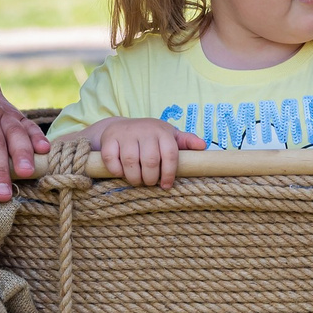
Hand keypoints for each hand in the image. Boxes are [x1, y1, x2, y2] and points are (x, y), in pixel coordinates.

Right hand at [86, 118, 202, 188]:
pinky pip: (112, 159)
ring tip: (137, 181)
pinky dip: (116, 171)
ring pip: (130, 161)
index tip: (165, 186)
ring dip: (134, 177)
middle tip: (149, 183)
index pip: (170, 154)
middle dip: (150, 178)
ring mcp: (126, 133)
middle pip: (150, 161)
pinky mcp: (109, 138)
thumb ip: (186, 141)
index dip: (169, 173)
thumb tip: (203, 146)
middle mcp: (145, 130)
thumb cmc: (150, 136)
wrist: (120, 126)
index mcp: (162, 131)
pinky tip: (121, 173)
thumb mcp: (168, 136)